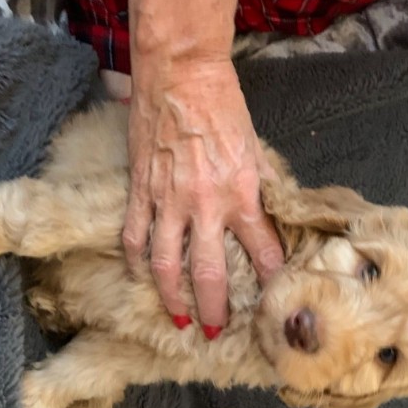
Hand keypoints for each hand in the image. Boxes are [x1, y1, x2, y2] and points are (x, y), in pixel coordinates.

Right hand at [122, 59, 284, 337]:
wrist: (181, 75)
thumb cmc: (223, 106)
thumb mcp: (255, 148)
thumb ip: (262, 187)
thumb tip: (272, 217)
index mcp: (241, 193)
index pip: (262, 250)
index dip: (269, 279)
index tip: (272, 300)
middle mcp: (205, 204)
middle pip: (210, 271)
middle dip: (214, 307)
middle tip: (214, 332)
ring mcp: (168, 200)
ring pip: (166, 262)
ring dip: (171, 296)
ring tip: (178, 318)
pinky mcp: (141, 189)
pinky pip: (135, 235)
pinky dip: (137, 261)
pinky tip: (140, 277)